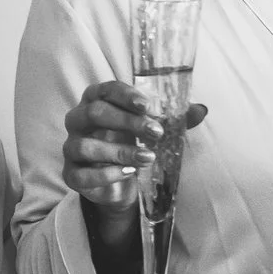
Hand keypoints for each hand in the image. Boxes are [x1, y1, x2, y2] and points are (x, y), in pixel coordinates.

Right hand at [62, 80, 207, 210]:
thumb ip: (174, 119)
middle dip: (128, 122)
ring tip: (148, 158)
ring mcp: (71, 147)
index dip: (125, 95)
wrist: (120, 183)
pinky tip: (129, 173)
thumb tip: (201, 109)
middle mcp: (78, 120)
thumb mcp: (152, 128)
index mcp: (96, 100)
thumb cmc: (132, 143)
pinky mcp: (71, 174)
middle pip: (95, 113)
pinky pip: (82, 173)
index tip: (148, 106)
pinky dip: (106, 174)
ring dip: (120, 151)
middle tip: (156, 132)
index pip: (106, 90)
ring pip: (86, 145)